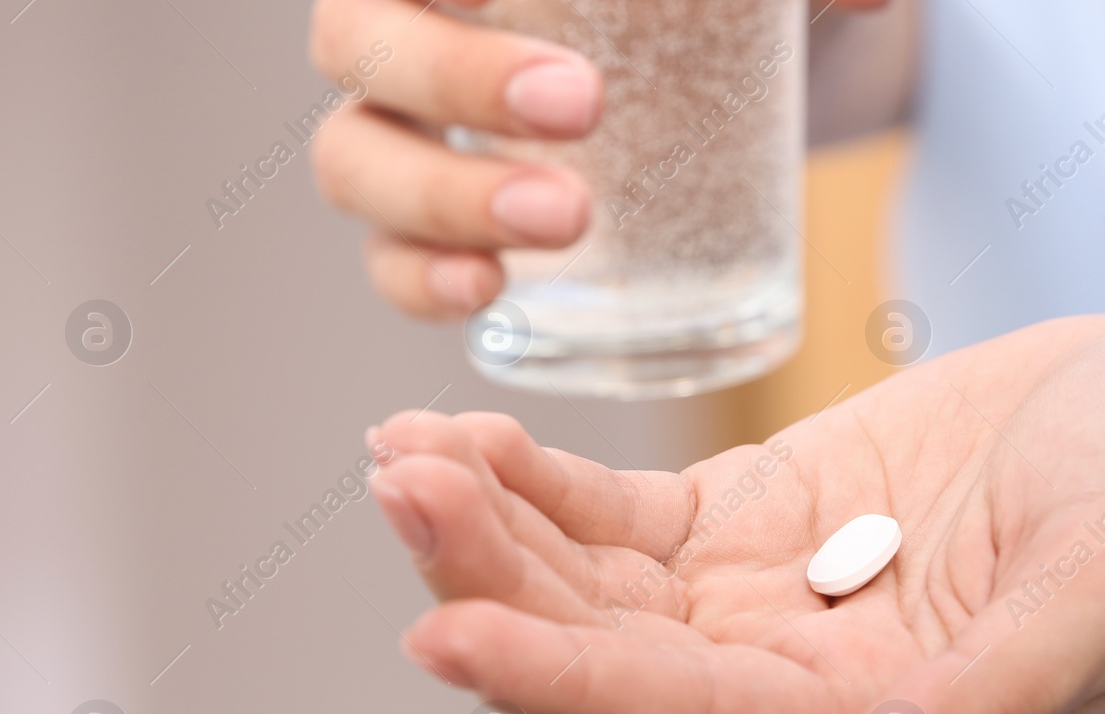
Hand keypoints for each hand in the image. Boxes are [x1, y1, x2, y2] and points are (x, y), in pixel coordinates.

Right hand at [307, 0, 889, 320]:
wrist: (750, 77)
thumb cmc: (735, 4)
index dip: (451, 23)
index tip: (555, 40)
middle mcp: (415, 35)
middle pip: (359, 45)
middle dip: (456, 79)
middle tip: (583, 108)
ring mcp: (416, 141)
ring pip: (355, 162)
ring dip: (440, 197)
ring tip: (565, 223)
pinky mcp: (445, 236)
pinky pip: (391, 263)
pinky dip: (421, 282)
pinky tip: (488, 293)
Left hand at [365, 313, 1104, 713]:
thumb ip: (992, 696)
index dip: (567, 679)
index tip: (444, 631)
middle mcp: (792, 671)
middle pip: (613, 647)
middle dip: (498, 581)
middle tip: (400, 496)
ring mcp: (761, 592)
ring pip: (596, 580)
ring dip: (495, 526)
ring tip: (399, 459)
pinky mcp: (753, 515)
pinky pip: (621, 513)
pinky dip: (540, 482)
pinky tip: (464, 440)